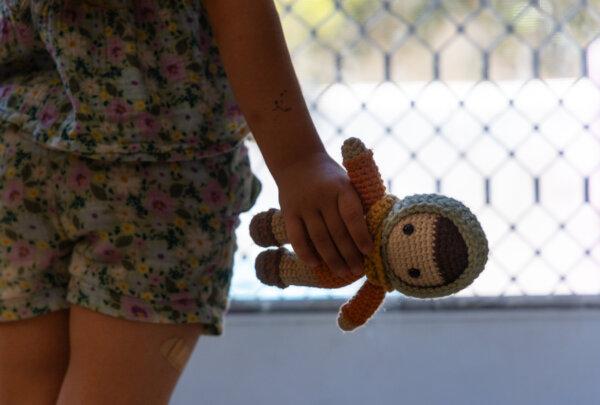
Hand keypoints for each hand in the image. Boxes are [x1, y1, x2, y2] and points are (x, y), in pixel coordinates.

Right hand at [273, 151, 373, 276]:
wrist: (297, 161)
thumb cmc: (331, 178)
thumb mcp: (348, 182)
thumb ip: (358, 203)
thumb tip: (377, 232)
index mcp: (342, 187)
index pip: (352, 215)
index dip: (361, 235)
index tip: (369, 252)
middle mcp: (322, 196)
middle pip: (337, 231)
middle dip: (349, 254)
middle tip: (357, 270)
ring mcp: (304, 205)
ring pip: (319, 238)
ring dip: (331, 258)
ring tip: (342, 272)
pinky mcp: (288, 212)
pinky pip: (297, 237)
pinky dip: (305, 252)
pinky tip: (315, 264)